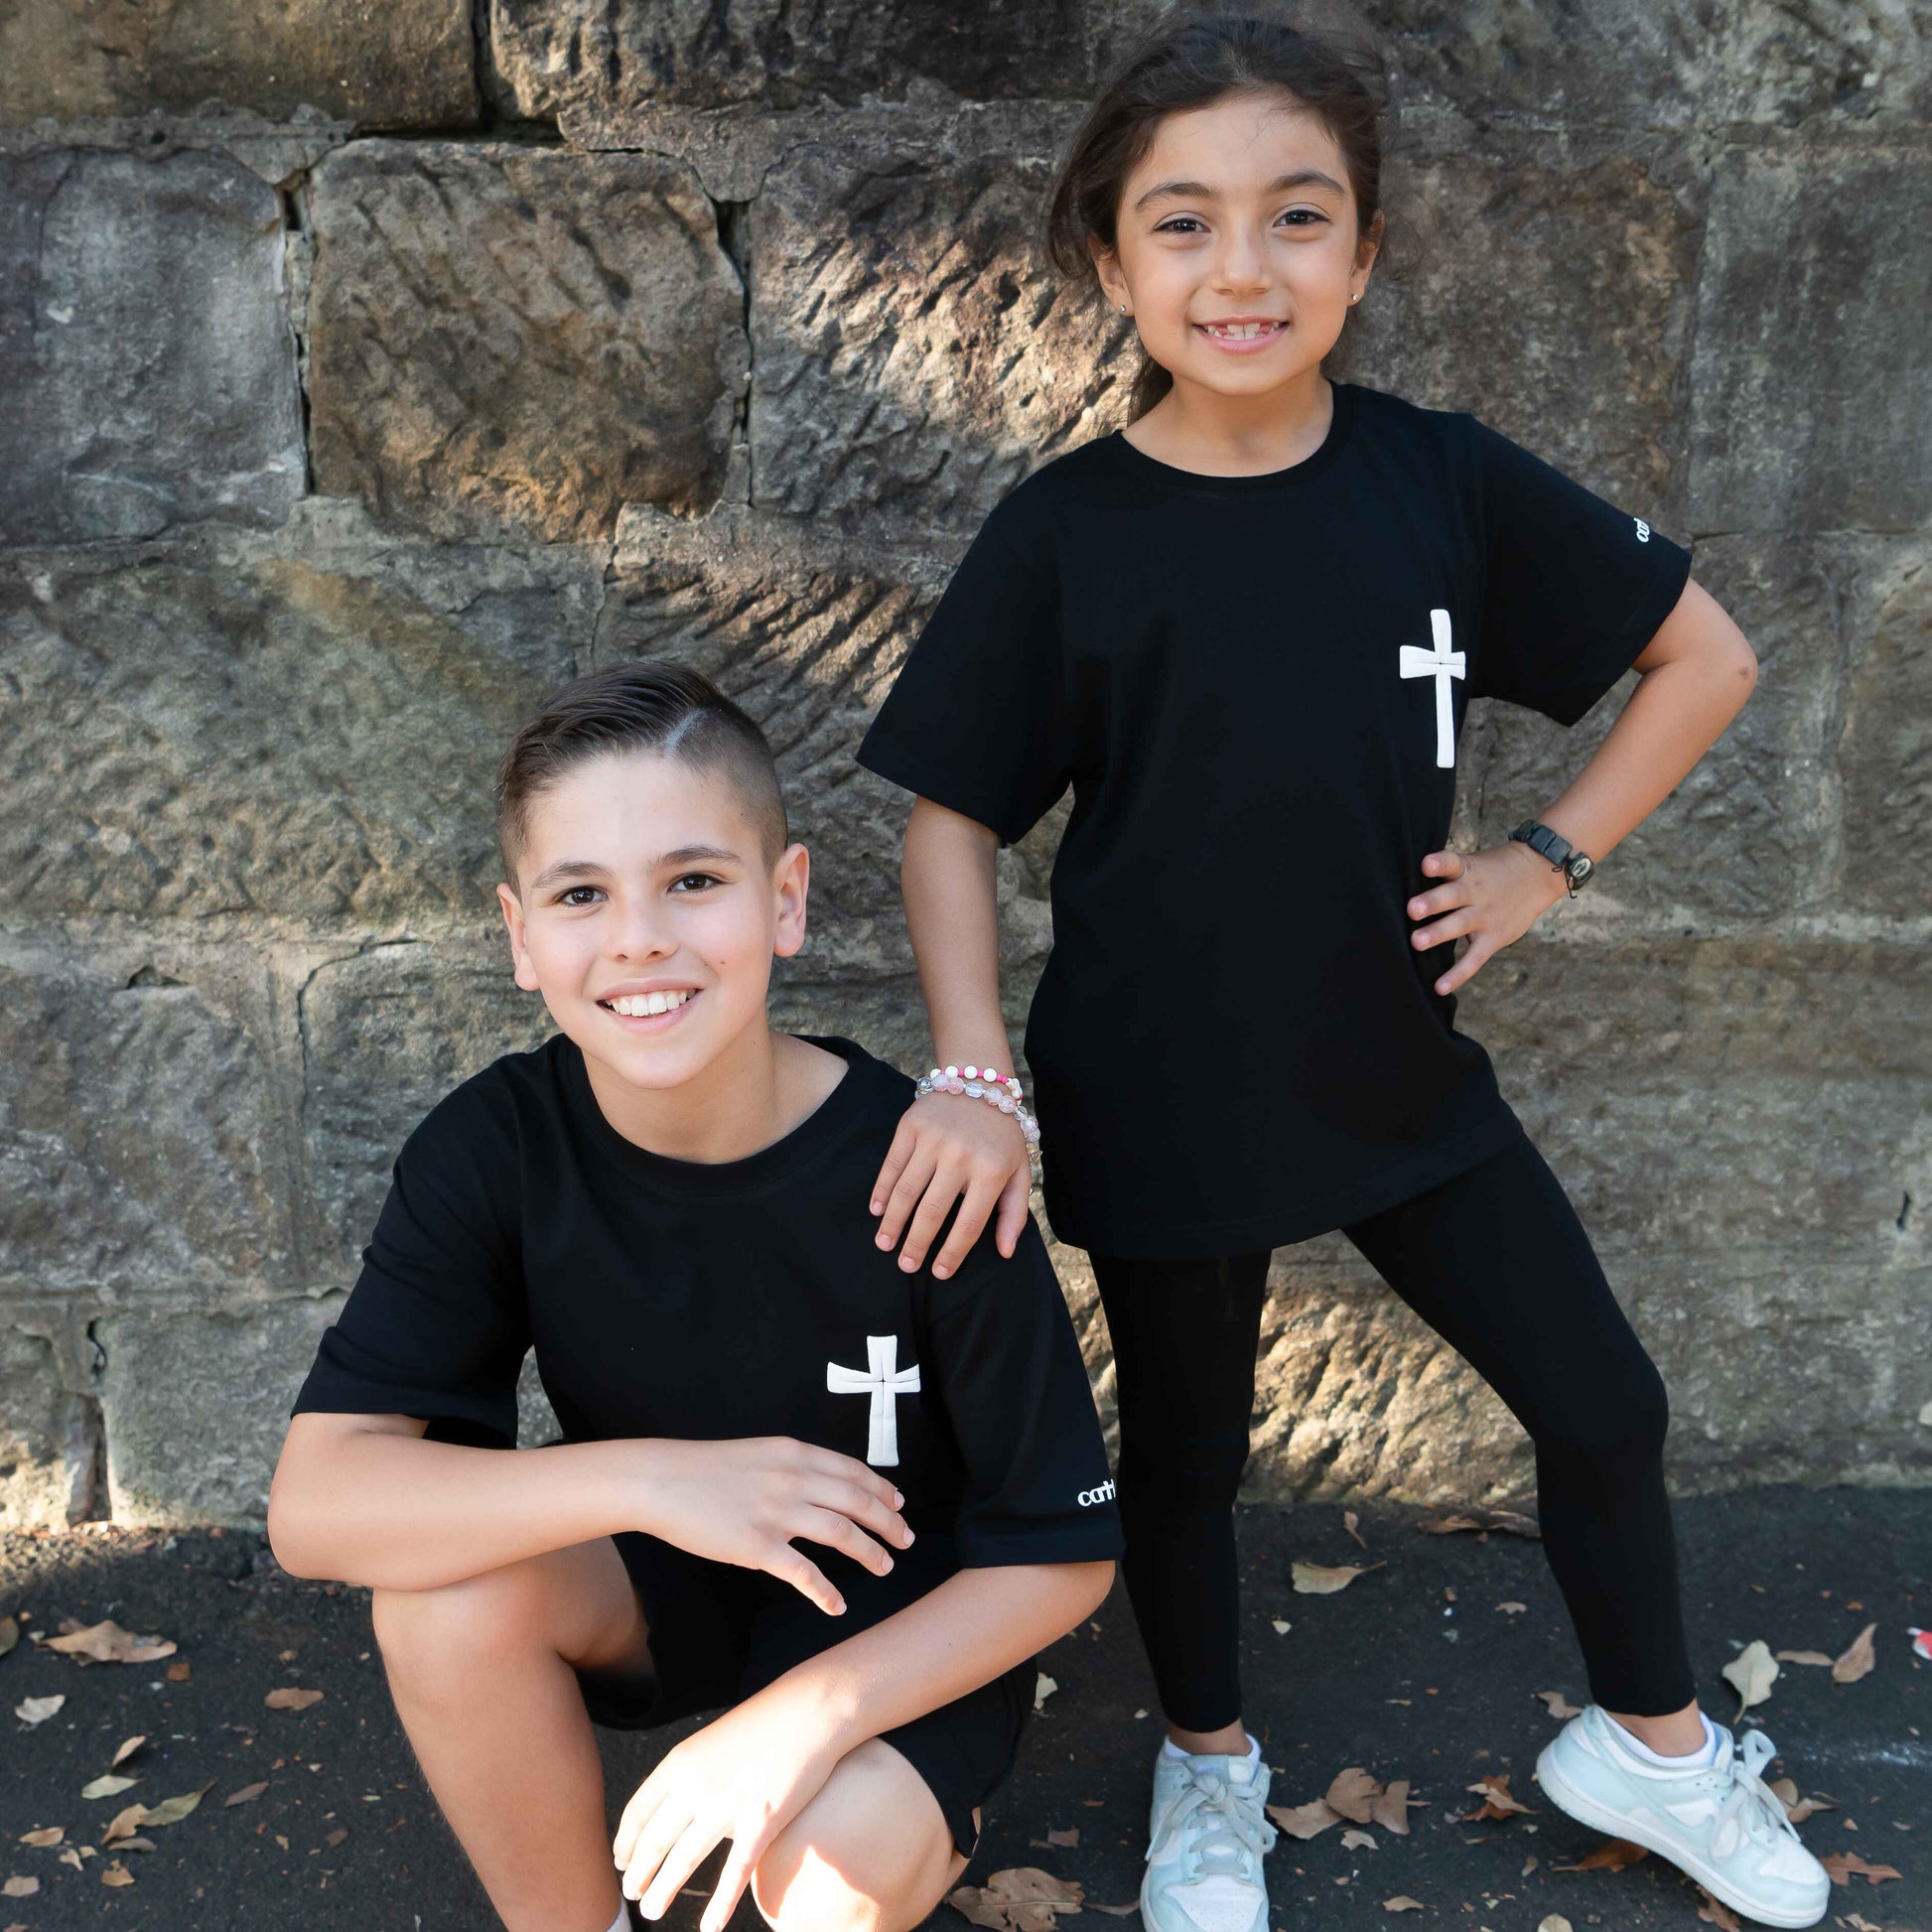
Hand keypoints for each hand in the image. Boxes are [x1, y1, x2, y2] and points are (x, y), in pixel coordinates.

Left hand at [614, 1682, 842, 1930]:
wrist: (808, 1709)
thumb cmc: (763, 1722)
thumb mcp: (711, 1741)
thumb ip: (687, 1774)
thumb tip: (670, 1809)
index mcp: (680, 1762)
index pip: (638, 1812)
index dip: (625, 1842)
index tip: (620, 1862)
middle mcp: (695, 1786)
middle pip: (654, 1841)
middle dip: (638, 1873)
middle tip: (632, 1894)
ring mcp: (727, 1806)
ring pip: (683, 1860)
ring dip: (663, 1890)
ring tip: (651, 1910)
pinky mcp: (761, 1823)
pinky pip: (734, 1872)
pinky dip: (719, 1904)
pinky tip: (709, 1927)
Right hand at [634, 1437, 912, 1615]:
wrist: (661, 1481)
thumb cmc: (705, 1469)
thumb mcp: (759, 1454)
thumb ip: (792, 1467)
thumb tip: (821, 1484)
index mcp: (795, 1454)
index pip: (854, 1471)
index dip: (882, 1489)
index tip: (899, 1503)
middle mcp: (794, 1479)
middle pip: (858, 1501)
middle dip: (888, 1522)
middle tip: (907, 1539)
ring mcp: (777, 1513)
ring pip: (841, 1533)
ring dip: (870, 1552)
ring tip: (885, 1567)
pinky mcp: (757, 1546)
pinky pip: (803, 1573)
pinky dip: (826, 1591)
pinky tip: (837, 1604)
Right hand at [870, 1094, 1030, 1279]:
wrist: (979, 1082)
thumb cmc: (1001, 1137)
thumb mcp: (1018, 1172)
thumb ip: (1014, 1213)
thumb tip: (1006, 1252)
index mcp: (991, 1171)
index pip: (969, 1224)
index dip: (953, 1253)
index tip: (940, 1272)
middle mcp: (961, 1156)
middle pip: (933, 1212)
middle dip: (916, 1244)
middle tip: (906, 1266)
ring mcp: (933, 1140)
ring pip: (907, 1191)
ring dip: (893, 1223)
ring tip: (885, 1244)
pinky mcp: (910, 1127)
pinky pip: (892, 1166)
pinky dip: (882, 1191)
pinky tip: (877, 1211)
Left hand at [1406, 842, 1568, 994]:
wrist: (1538, 874)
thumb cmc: (1490, 871)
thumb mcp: (1472, 865)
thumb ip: (1445, 876)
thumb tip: (1400, 887)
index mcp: (1466, 870)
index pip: (1452, 863)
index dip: (1439, 864)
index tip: (1426, 864)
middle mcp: (1474, 892)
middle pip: (1452, 896)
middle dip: (1432, 903)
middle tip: (1412, 909)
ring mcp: (1484, 916)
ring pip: (1460, 924)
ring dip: (1438, 933)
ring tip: (1416, 942)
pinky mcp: (1493, 938)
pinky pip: (1474, 958)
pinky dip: (1458, 974)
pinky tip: (1440, 987)